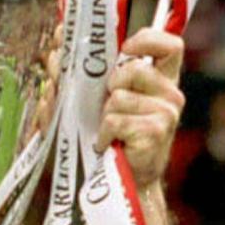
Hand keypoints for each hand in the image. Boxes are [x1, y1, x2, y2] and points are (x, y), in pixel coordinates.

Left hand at [96, 28, 184, 191]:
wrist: (124, 184)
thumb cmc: (110, 139)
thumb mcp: (98, 103)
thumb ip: (81, 77)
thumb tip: (53, 53)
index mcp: (160, 82)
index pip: (170, 46)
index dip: (148, 40)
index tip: (125, 49)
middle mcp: (170, 94)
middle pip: (133, 69)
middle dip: (111, 86)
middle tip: (108, 109)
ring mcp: (166, 113)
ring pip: (118, 97)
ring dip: (105, 117)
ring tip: (109, 133)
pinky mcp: (156, 132)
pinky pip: (114, 120)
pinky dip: (104, 135)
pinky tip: (107, 145)